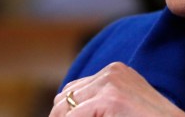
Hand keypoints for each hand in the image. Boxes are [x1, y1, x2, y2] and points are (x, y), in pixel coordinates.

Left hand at [50, 62, 184, 116]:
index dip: (64, 113)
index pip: (73, 90)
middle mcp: (111, 71)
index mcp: (114, 71)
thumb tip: (64, 109)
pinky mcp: (111, 99)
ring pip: (65, 108)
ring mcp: (111, 82)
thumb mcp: (122, 106)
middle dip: (62, 116)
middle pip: (65, 97)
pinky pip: (74, 116)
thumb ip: (99, 101)